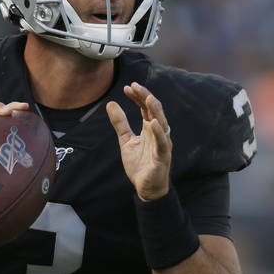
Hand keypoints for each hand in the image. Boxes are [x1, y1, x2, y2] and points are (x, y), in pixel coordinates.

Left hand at [106, 82, 170, 200]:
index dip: (138, 96)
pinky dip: (158, 133)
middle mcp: (159, 133)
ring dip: (155, 110)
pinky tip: (152, 123)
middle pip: (154, 110)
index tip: (127, 87)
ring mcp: (162, 144)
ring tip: (147, 98)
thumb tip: (111, 103)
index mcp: (150, 128)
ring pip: (162, 123)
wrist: (146, 187)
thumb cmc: (139, 164)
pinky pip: (162, 143)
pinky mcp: (162, 157)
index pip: (146, 107)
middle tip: (135, 86)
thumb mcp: (126, 140)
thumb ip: (120, 123)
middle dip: (146, 97)